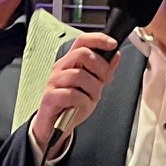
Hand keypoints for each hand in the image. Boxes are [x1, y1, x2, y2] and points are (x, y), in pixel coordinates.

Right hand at [30, 34, 119, 150]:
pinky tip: (81, 106)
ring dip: (92, 88)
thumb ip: (103, 71)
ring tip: (91, 98)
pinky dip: (82, 101)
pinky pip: (72, 94)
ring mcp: (54, 82)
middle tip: (103, 81)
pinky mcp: (50, 97)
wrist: (55, 126)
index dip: (98, 39)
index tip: (113, 44)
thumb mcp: (93, 86)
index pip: (82, 41)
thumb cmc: (72, 104)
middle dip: (100, 67)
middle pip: (82, 54)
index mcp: (71, 62)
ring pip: (78, 75)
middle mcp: (61, 68)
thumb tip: (115, 56)